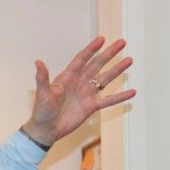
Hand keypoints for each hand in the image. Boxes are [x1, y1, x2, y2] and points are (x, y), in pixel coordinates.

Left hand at [21, 37, 135, 146]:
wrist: (46, 130)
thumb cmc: (41, 112)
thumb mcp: (42, 94)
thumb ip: (42, 78)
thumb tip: (38, 62)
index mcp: (67, 78)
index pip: (81, 60)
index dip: (91, 49)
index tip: (101, 39)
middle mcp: (78, 83)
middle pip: (96, 65)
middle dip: (109, 54)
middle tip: (121, 43)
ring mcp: (86, 94)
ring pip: (104, 79)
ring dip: (116, 70)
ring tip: (129, 60)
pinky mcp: (91, 107)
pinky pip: (108, 100)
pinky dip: (120, 97)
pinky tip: (132, 92)